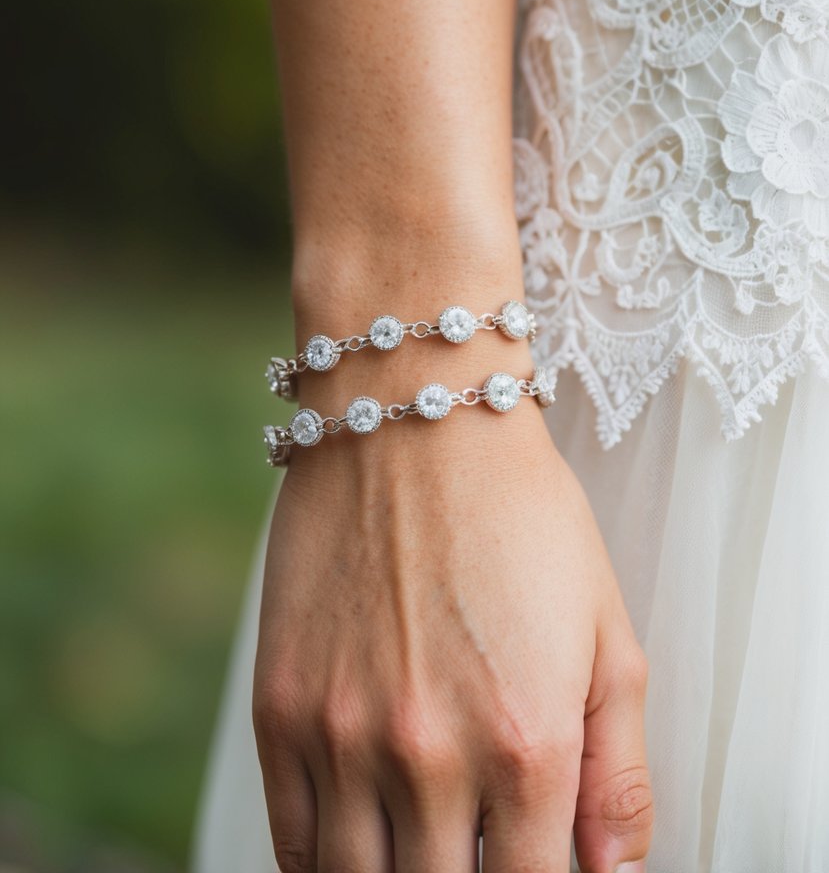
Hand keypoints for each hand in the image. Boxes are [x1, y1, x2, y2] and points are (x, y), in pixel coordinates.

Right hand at [253, 368, 652, 872]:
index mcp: (528, 744)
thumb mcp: (608, 632)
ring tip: (420, 846)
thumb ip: (621, 769)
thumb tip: (613, 872)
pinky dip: (325, 867)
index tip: (526, 861)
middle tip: (473, 844)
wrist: (415, 422)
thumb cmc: (523, 515)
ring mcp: (343, 735)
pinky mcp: (281, 708)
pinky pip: (293, 843)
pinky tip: (358, 845)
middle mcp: (430, 755)